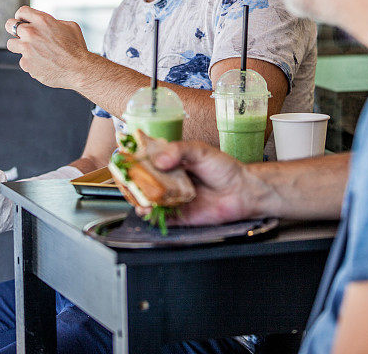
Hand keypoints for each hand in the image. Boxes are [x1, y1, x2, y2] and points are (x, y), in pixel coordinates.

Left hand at [6, 6, 88, 87]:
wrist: (78, 69)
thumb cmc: (77, 48)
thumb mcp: (70, 26)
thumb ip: (54, 22)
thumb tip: (47, 24)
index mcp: (42, 20)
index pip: (22, 11)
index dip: (22, 16)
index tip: (23, 21)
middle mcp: (31, 33)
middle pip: (9, 25)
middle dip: (14, 29)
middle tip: (21, 34)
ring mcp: (26, 49)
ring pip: (11, 44)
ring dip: (19, 46)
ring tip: (32, 50)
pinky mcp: (26, 64)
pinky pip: (23, 61)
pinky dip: (30, 62)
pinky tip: (42, 64)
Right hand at [136, 140, 253, 225]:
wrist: (242, 191)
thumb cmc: (224, 167)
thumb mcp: (200, 150)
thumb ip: (180, 151)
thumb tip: (160, 159)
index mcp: (172, 162)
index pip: (147, 160)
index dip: (134, 161)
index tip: (125, 161)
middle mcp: (170, 180)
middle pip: (144, 182)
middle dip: (134, 183)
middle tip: (128, 183)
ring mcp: (174, 198)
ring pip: (150, 201)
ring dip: (140, 200)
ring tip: (138, 197)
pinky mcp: (180, 216)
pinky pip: (161, 218)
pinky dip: (152, 216)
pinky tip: (148, 210)